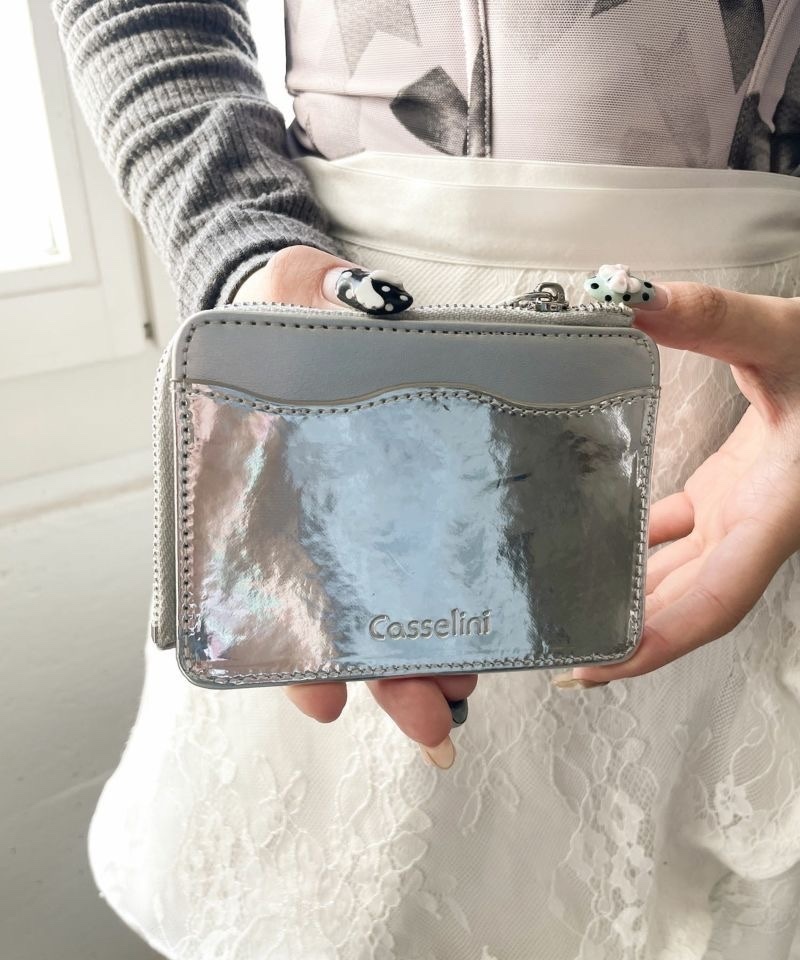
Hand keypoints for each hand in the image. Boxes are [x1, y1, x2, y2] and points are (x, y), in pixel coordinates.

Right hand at [232, 245, 475, 765]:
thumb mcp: (290, 301)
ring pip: (403, 611)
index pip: (284, 592)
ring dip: (433, 661)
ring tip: (467, 692)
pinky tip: (500, 631)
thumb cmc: (293, 314)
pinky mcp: (441, 497)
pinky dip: (474, 605)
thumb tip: (331, 300)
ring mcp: (387, 517)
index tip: (325, 702)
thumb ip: (301, 305)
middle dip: (392, 680)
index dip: (300, 655)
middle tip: (433, 720)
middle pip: (356, 624)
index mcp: (284, 493)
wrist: (325, 308)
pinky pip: (456, 562)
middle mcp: (332, 521)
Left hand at [570, 281, 799, 684]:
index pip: (713, 602)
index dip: (658, 644)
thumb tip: (631, 297)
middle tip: (556, 649)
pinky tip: (597, 538)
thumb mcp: (784, 335)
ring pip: (682, 573)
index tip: (594, 668)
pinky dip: (640, 546)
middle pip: (687, 602)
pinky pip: (679, 536)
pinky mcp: (729, 493)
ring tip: (567, 606)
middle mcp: (756, 527)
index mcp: (774, 513)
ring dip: (632, 595)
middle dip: (629, 635)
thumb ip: (713, 318)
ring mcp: (742, 514)